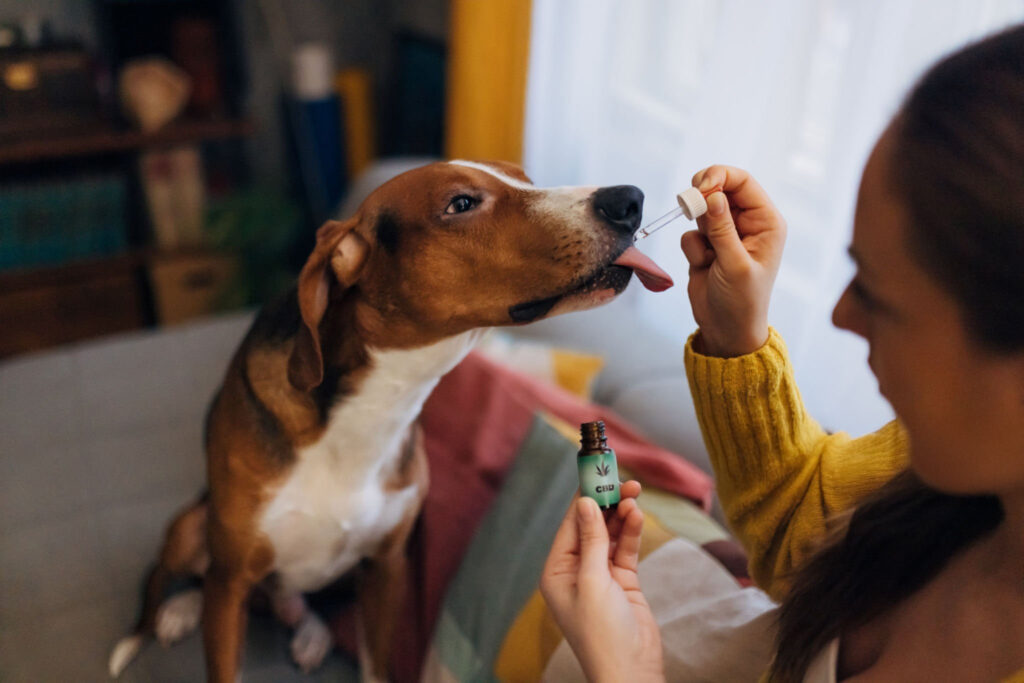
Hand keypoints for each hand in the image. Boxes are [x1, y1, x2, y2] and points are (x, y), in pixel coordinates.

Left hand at [540, 481, 663, 682]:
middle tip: (623, 480)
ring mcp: (600, 576)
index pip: (570, 525)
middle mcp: (575, 571)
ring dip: (622, 514)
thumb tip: (585, 504)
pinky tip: (638, 515)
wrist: (631, 671)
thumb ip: (591, 541)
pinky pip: (625, 549)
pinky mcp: (622, 582)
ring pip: (610, 534)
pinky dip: (631, 532)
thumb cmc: (602, 634)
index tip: (597, 473)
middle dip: (606, 502)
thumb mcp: (593, 582)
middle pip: (591, 526)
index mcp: (556, 572)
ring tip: (635, 494)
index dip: (584, 498)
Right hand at [680, 165, 786, 356]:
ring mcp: (726, 234)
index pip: (743, 182)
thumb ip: (723, 229)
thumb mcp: (735, 265)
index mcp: (766, 222)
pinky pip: (691, 232)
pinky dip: (691, 247)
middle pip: (720, 188)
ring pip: (702, 210)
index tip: (700, 187)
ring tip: (707, 254)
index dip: (720, 177)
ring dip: (698, 228)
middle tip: (690, 208)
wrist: (726, 330)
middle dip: (702, 199)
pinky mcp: (707, 246)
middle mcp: (748, 223)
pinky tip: (703, 266)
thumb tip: (713, 195)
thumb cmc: (742, 302)